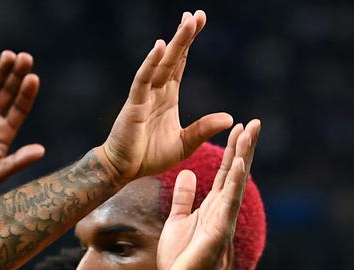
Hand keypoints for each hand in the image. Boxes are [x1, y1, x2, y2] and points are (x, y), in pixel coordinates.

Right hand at [0, 51, 45, 197]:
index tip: (33, 78)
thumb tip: (42, 151)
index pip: (20, 108)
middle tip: (26, 57)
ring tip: (9, 55)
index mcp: (5, 131)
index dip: (27, 93)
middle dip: (17, 75)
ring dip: (0, 70)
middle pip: (9, 91)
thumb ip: (18, 160)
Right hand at [99, 10, 232, 184]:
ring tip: (187, 21)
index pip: (180, 63)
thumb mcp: (184, 143)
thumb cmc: (149, 157)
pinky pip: (143, 79)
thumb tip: (230, 118)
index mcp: (168, 97)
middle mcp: (157, 91)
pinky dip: (151, 63)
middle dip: (185, 35)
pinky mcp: (134, 104)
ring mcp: (145, 95)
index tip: (198, 21)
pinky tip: (160, 47)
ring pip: (162, 63)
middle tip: (196, 14)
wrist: (123, 170)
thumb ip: (203, 129)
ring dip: (175, 43)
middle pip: (173, 57)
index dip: (189, 43)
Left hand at [157, 119, 260, 269]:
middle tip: (254, 121)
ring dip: (243, 158)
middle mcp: (222, 210)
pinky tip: (239, 166)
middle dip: (244, 147)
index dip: (233, 150)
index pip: (226, 172)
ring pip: (236, 184)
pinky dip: (234, 185)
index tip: (239, 126)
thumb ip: (184, 198)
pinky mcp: (218, 232)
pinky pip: (228, 205)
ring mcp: (223, 220)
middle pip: (236, 172)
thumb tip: (187, 174)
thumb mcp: (177, 220)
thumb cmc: (180, 259)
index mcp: (212, 206)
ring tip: (249, 134)